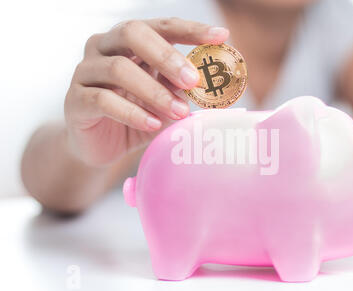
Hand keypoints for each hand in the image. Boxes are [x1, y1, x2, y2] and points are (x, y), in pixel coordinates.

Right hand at [64, 18, 228, 165]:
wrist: (99, 146)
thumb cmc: (134, 116)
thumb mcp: (163, 101)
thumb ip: (177, 88)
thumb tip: (203, 81)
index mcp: (128, 41)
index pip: (161, 26)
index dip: (191, 29)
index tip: (220, 36)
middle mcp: (104, 47)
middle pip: (133, 34)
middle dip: (167, 56)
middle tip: (192, 80)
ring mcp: (86, 71)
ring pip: (119, 68)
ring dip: (154, 92)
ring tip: (178, 112)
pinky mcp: (75, 99)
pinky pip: (103, 100)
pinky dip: (133, 113)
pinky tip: (153, 125)